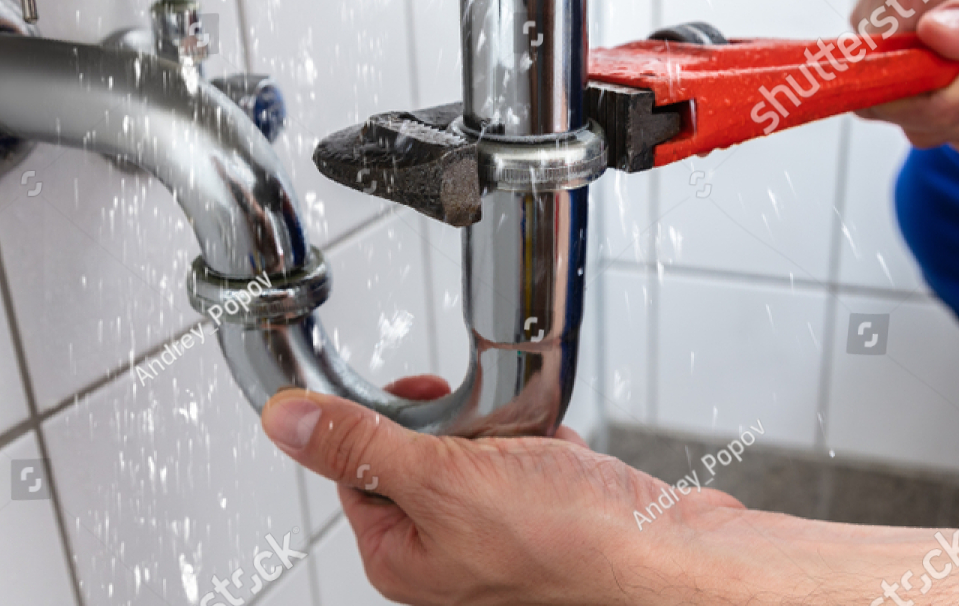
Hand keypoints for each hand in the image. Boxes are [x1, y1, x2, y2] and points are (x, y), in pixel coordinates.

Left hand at [259, 376, 765, 605]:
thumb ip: (361, 445)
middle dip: (458, 424)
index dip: (381, 423)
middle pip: (421, 454)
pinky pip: (533, 458)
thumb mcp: (444, 479)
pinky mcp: (551, 515)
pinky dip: (549, 445)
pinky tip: (566, 459)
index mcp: (405, 557)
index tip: (411, 399)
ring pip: (481, 450)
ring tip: (533, 446)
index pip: (357, 470)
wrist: (671, 559)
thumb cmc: (572, 544)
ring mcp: (503, 535)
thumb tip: (287, 423)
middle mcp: (450, 554)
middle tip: (483, 427)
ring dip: (506, 430)